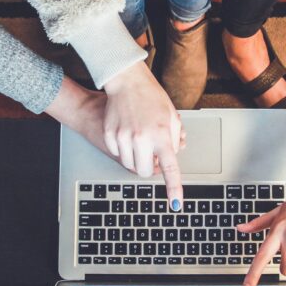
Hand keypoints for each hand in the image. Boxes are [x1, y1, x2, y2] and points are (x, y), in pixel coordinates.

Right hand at [103, 62, 184, 209]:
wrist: (127, 81)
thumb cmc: (151, 97)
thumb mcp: (172, 117)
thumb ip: (175, 140)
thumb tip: (172, 156)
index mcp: (162, 134)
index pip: (170, 168)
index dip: (174, 188)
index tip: (176, 204)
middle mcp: (142, 138)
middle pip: (144, 172)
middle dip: (149, 167)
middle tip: (152, 153)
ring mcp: (123, 137)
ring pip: (129, 165)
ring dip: (136, 158)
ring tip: (140, 139)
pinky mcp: (110, 135)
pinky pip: (117, 154)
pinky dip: (123, 149)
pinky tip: (127, 133)